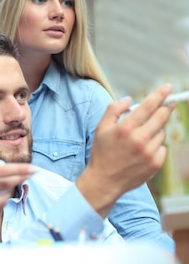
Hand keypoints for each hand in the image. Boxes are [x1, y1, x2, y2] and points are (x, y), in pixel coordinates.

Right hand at [76, 83, 173, 217]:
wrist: (104, 181)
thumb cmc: (101, 152)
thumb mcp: (101, 128)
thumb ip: (113, 110)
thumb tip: (128, 100)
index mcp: (125, 128)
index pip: (148, 106)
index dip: (160, 95)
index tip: (168, 87)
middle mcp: (139, 139)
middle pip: (161, 117)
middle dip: (165, 108)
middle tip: (167, 104)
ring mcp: (149, 153)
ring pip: (161, 133)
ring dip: (154, 130)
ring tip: (140, 138)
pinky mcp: (156, 164)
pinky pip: (162, 147)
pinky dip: (155, 146)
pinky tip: (142, 152)